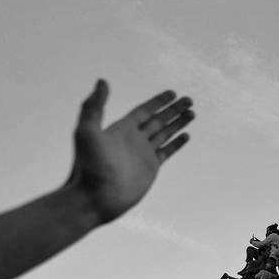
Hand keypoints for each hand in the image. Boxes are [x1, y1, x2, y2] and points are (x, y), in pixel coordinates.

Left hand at [67, 80, 193, 224]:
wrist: (95, 197)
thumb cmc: (88, 166)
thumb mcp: (87, 132)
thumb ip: (94, 106)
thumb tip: (102, 80)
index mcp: (121, 129)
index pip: (144, 110)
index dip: (158, 101)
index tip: (172, 93)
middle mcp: (133, 139)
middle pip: (158, 119)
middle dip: (173, 109)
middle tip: (189, 100)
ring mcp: (143, 154)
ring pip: (165, 133)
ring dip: (178, 123)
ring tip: (192, 113)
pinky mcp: (151, 168)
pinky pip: (167, 152)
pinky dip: (177, 143)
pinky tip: (186, 136)